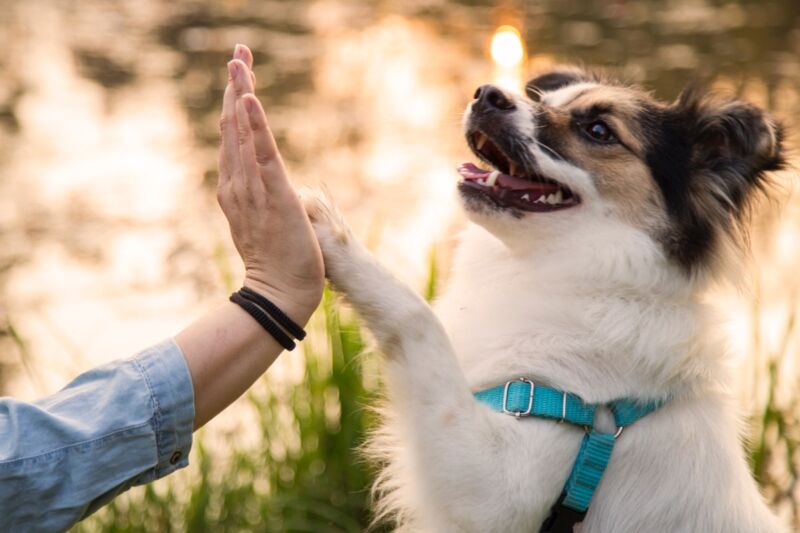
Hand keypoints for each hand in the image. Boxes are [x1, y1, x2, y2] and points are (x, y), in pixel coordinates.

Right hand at [217, 44, 323, 324]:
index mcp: (235, 188)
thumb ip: (258, 200)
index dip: (236, 102)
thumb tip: (265, 186)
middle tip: (238, 52)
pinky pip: (261, 153)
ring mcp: (253, 188)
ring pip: (242, 133)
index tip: (240, 74)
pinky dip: (254, 124)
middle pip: (232, 125)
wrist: (280, 293)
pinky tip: (249, 97)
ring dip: (240, 92)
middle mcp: (238, 184)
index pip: (234, 137)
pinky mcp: (274, 193)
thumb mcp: (262, 223)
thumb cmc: (277, 263)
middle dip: (235, 86)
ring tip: (239, 60)